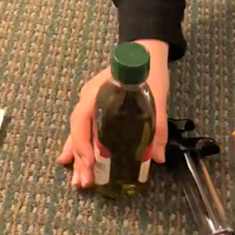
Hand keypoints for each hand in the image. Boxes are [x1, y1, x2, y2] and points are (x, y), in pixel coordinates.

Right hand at [59, 38, 169, 188]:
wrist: (145, 52)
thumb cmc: (148, 70)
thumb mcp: (156, 97)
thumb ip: (157, 126)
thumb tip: (157, 158)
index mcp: (97, 93)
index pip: (82, 120)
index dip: (82, 143)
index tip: (90, 163)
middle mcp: (88, 100)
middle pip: (78, 132)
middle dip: (79, 159)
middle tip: (84, 183)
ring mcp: (91, 104)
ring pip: (79, 134)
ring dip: (78, 159)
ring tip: (78, 182)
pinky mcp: (97, 110)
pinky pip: (86, 131)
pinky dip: (82, 149)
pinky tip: (78, 165)